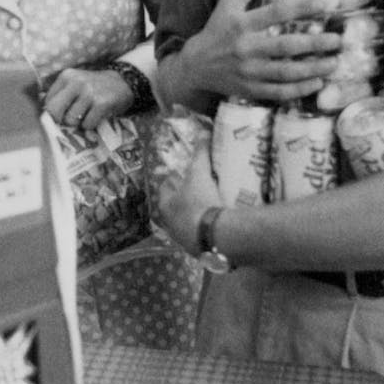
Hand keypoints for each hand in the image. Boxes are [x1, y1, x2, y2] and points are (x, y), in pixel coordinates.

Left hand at [44, 67, 133, 130]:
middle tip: (71, 120)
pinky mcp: (102, 103)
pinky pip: (87, 124)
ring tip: (86, 115)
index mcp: (66, 76)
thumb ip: (60, 95)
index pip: (48, 102)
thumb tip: (44, 113)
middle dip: (61, 120)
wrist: (123, 83)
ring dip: (78, 123)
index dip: (53, 113)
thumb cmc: (94, 88)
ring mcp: (89, 92)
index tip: (62, 115)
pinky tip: (96, 117)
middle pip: (55, 111)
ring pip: (71, 120)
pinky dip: (91, 125)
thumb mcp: (75, 84)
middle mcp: (76, 82)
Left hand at [151, 135, 222, 255]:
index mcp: (165, 204)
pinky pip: (201, 236)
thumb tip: (203, 132)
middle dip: (185, 199)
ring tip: (211, 206)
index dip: (174, 179)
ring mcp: (184, 239)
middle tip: (200, 190)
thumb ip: (201, 152)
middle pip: (176, 207)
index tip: (185, 174)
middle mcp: (170, 224)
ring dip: (196, 215)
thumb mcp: (200, 173)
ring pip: (187, 223)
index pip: (165, 188)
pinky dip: (207, 229)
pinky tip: (218, 224)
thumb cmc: (201, 201)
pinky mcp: (199, 250)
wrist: (217, 237)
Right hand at [180, 0, 341, 104]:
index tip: (325, 4)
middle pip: (286, 45)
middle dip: (315, 43)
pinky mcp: (250, 89)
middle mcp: (246, 47)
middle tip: (337, 39)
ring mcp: (248, 71)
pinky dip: (299, 90)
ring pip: (286, 72)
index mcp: (242, 23)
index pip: (277, 12)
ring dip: (313, 69)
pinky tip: (317, 83)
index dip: (303, 7)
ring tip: (334, 63)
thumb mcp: (229, 1)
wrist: (195, 64)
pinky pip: (279, 92)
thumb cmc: (217, 28)